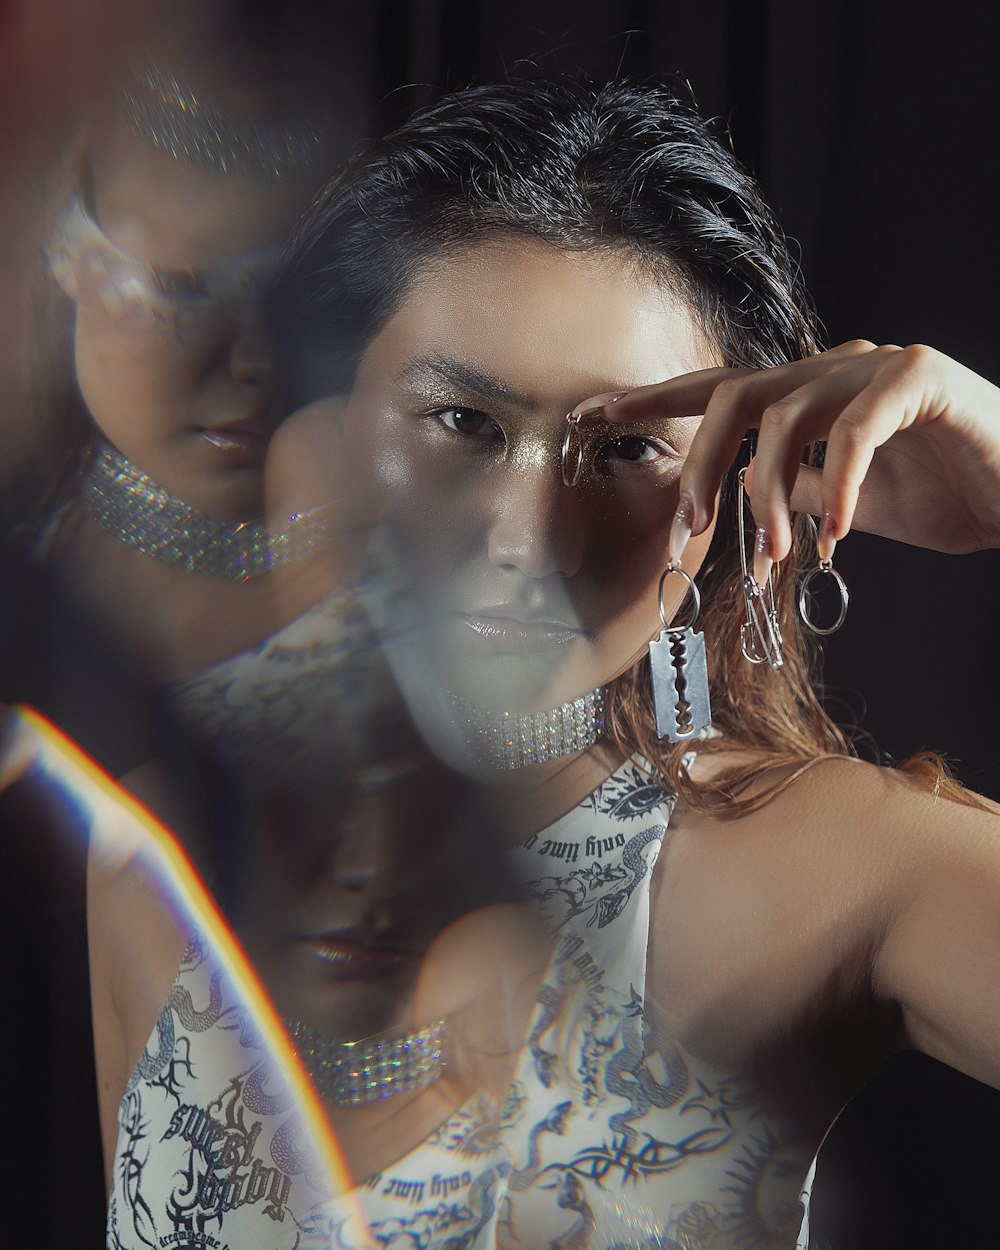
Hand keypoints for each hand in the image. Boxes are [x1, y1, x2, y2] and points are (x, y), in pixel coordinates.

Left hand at [574, 342, 999, 579]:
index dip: (654, 400)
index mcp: (807, 391)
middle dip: (701, 463)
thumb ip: (793, 489)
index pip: (717, 390)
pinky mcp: (925, 380)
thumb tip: (742, 491)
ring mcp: (878, 366)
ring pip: (789, 411)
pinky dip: (840, 484)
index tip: (594, 417)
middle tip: (690, 529)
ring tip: (777, 555)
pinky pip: (861, 426)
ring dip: (770, 491)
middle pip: (737, 394)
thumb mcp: (843, 501)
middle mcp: (833, 367)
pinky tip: (837, 536)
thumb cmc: (941, 491)